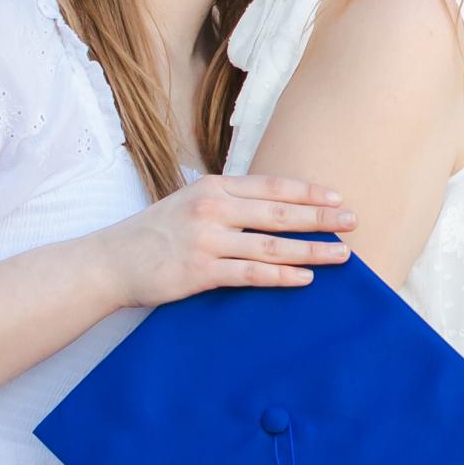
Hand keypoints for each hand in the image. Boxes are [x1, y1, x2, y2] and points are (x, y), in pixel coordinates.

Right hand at [93, 174, 356, 308]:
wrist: (110, 261)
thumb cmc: (155, 232)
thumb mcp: (191, 201)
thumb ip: (229, 201)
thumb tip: (275, 204)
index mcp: (214, 187)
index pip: (272, 186)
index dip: (308, 192)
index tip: (337, 198)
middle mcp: (213, 209)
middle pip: (279, 213)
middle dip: (321, 218)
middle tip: (353, 221)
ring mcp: (207, 240)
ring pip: (271, 245)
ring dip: (311, 250)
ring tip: (341, 255)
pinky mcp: (200, 272)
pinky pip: (250, 274)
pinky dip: (281, 275)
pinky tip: (305, 278)